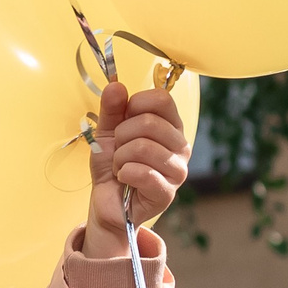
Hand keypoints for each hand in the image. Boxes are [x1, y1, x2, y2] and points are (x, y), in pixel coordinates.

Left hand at [85, 81, 189, 255]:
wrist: (107, 202)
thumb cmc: (112, 166)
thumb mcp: (106, 133)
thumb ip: (111, 109)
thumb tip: (115, 85)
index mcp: (170, 126)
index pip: (161, 99)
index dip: (134, 105)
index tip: (122, 121)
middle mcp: (180, 145)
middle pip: (150, 122)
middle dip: (121, 137)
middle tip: (119, 151)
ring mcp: (177, 170)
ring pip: (143, 147)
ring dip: (120, 158)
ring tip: (121, 167)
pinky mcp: (167, 192)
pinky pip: (142, 172)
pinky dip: (124, 173)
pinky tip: (124, 179)